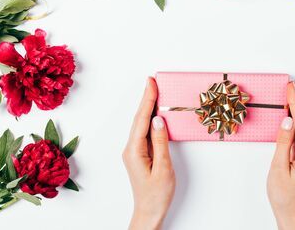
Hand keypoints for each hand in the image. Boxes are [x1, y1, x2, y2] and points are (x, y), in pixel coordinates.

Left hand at [123, 77, 175, 229]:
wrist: (149, 212)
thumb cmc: (157, 195)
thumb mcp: (163, 168)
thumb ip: (160, 142)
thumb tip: (158, 119)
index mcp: (134, 151)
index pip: (142, 119)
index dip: (147, 99)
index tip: (151, 83)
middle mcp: (131, 149)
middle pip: (139, 118)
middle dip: (146, 98)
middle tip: (152, 81)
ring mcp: (134, 151)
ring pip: (141, 124)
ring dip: (147, 107)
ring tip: (154, 91)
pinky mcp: (140, 154)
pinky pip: (144, 132)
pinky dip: (149, 119)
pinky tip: (154, 113)